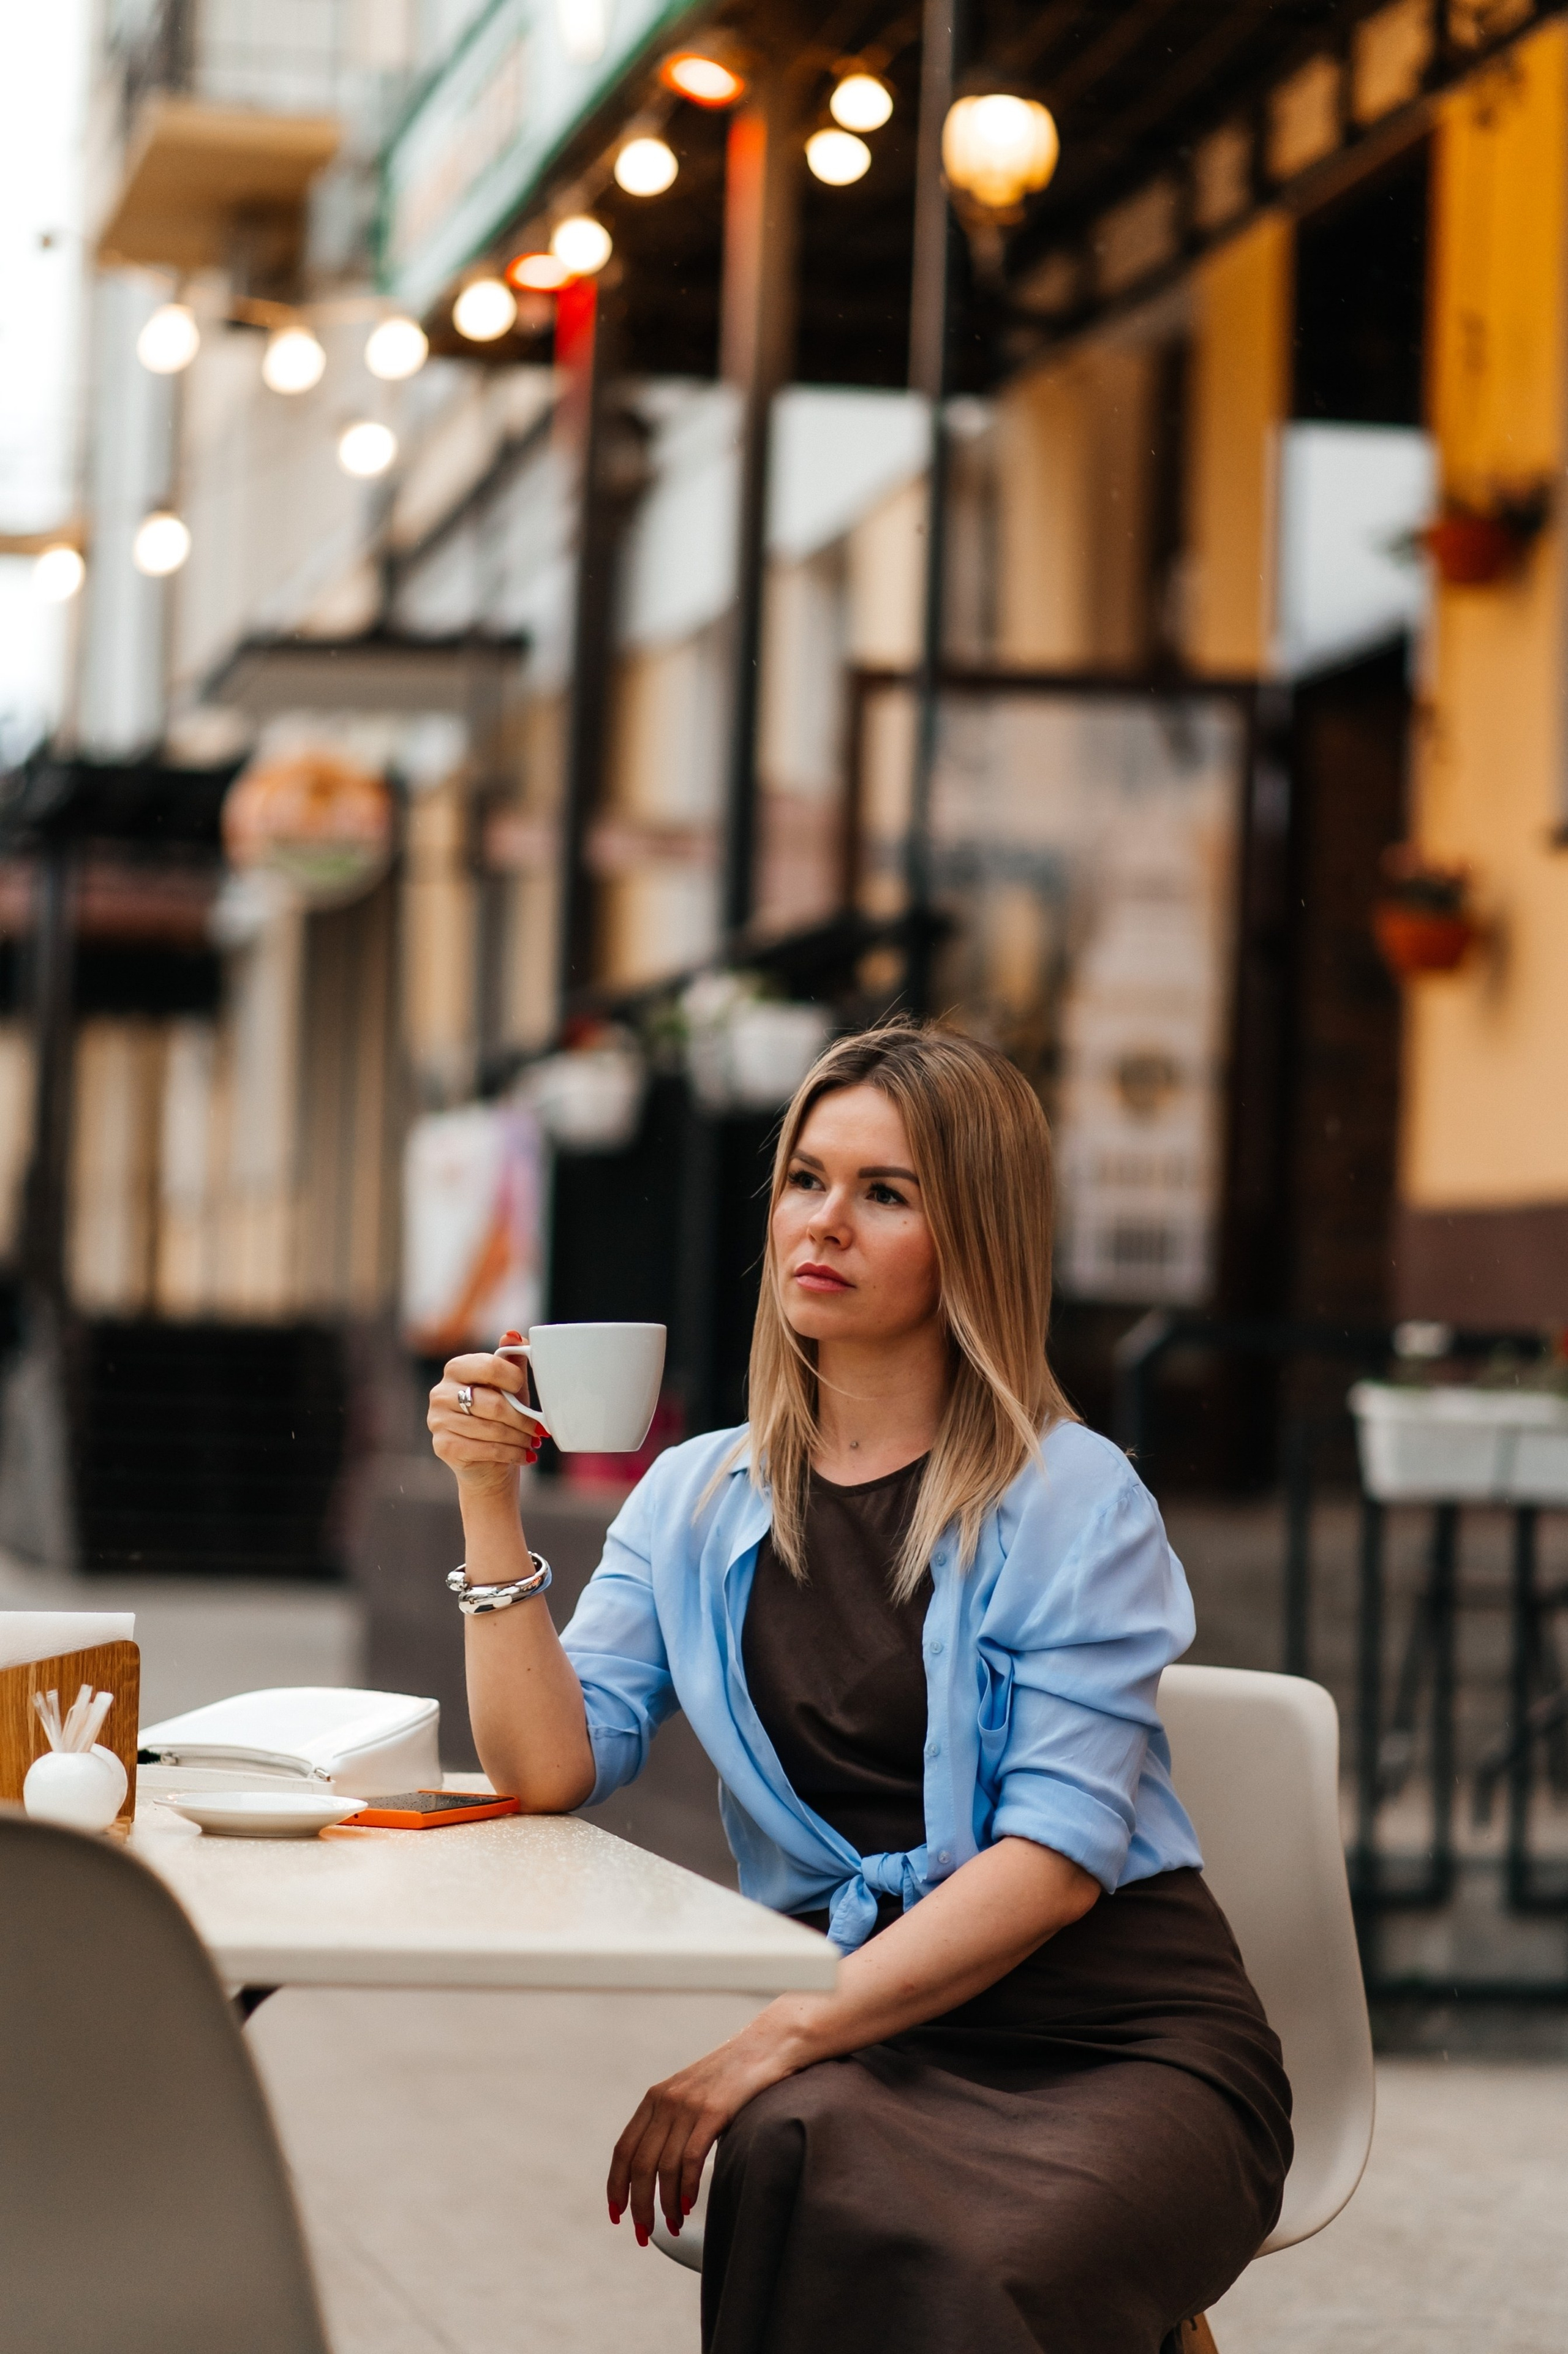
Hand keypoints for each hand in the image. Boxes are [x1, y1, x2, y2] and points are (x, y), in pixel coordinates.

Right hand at [428, 1330, 547, 1498]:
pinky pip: (485, 1449)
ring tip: (532, 1443)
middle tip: (540, 1429)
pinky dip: (510, 1454)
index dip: (514, 1379)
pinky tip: (524, 1455)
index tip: (526, 1390)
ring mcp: (438, 1420)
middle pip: (493, 1403)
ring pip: (491, 1429)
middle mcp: (440, 1392)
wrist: (485, 1461)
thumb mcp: (509, 1387)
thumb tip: (513, 1335)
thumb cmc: (500, 1417)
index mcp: (456, 1368)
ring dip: (519, 1439)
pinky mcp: (443, 1446)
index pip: (490, 1366)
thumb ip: (512, 1359)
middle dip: (523, 1419)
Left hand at [607, 2015, 800, 2243]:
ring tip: (672, 2227)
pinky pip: (690, 2159)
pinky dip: (685, 2188)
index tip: (617, 2214)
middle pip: (638, 2164)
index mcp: (655, 2097)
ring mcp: (689, 2105)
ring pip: (663, 2167)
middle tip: (643, 2235)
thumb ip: (675, 2122)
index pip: (623, 2149)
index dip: (616, 2185)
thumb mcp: (693, 2094)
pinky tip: (687, 2206)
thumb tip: (663, 2170)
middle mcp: (666, 2100)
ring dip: (663, 2205)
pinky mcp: (714, 2111)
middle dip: (638, 2205)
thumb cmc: (734, 2076)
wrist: (769, 2044)